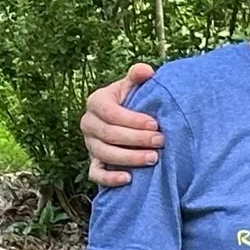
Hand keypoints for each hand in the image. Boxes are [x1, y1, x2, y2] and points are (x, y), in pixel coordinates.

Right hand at [81, 65, 159, 185]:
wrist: (130, 123)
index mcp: (96, 102)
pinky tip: (128, 179)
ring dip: (129, 158)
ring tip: (154, 158)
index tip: (155, 124)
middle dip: (136, 139)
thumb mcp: (134, 88)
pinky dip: (109, 178)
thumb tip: (145, 70)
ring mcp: (90, 144)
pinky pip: (96, 174)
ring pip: (103, 154)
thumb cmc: (134, 102)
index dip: (132, 119)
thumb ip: (138, 77)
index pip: (109, 112)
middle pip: (108, 134)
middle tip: (161, 141)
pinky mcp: (95, 163)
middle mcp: (89, 123)